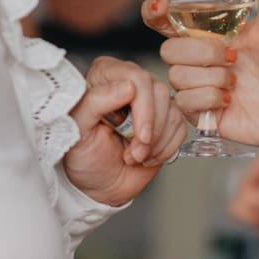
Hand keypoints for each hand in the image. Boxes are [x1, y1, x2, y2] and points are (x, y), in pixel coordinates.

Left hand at [61, 56, 186, 206]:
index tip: (140, 135)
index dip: (144, 108)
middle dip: (150, 131)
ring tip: (134, 157)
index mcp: (105, 75)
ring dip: (157, 143)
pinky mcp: (165, 119)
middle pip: (158, 93)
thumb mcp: (77, 129)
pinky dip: (166, 148)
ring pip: (172, 111)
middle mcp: (131, 83)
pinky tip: (147, 156)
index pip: (136, 77)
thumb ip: (95, 102)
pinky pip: (180, 128)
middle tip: (133, 154)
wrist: (97, 183)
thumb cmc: (82, 154)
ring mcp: (151, 100)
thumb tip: (127, 86)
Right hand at [144, 0, 258, 153]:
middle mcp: (202, 59)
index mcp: (213, 33)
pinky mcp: (203, 114)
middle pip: (169, 49)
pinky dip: (208, 99)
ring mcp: (201, 86)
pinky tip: (230, 100)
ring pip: (176, 76)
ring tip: (237, 80)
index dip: (154, 12)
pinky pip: (185, 103)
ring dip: (210, 77)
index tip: (163, 6)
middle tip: (233, 56)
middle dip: (200, 51)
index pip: (168, 21)